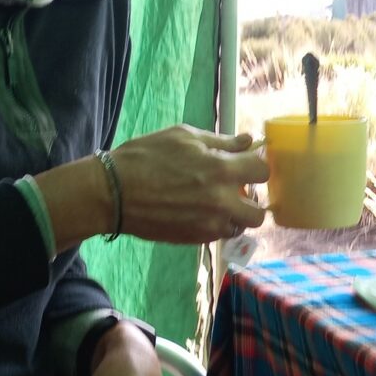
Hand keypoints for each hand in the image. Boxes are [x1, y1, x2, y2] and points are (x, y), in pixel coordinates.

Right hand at [112, 124, 268, 244]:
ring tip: (220, 205)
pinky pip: (220, 235)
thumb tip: (248, 141)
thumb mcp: (183, 136)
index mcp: (221, 169)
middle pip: (259, 211)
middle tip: (236, 191)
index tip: (245, 166)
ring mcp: (209, 224)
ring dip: (237, 217)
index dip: (255, 167)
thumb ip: (221, 141)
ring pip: (242, 227)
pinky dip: (217, 226)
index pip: (262, 172)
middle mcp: (221, 201)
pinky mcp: (196, 239)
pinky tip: (201, 214)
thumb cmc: (145, 156)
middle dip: (251, 200)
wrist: (113, 192)